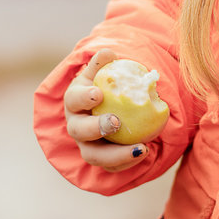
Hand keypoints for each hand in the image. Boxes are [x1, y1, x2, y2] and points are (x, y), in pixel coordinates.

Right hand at [63, 49, 150, 171]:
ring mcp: (87, 145)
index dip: (83, 97)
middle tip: (115, 122)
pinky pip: (112, 166)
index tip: (98, 94)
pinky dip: (127, 161)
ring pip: (94, 156)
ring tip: (141, 148)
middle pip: (79, 131)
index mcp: (75, 101)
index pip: (73, 99)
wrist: (111, 107)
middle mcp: (77, 125)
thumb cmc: (108, 87)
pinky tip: (145, 151)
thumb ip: (105, 64)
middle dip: (96, 127)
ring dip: (116, 154)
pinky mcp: (102, 159)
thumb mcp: (104, 73)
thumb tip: (108, 52)